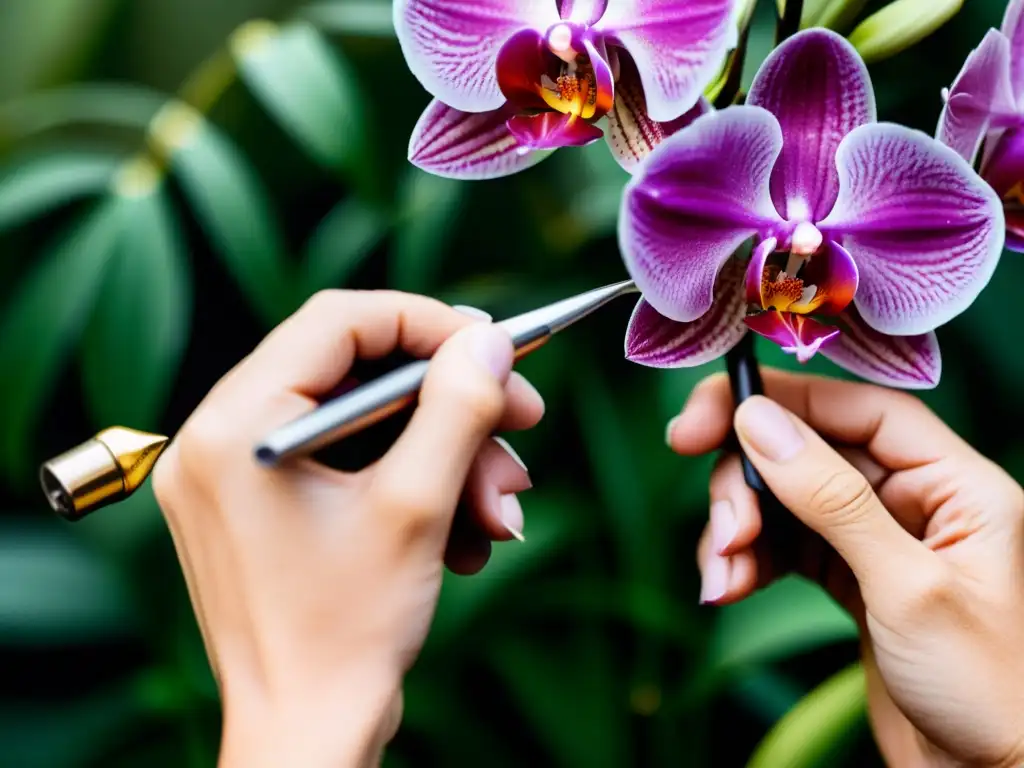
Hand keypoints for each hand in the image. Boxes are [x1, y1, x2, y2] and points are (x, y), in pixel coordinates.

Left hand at [151, 290, 543, 766]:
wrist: (307, 739)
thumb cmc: (346, 638)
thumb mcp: (417, 508)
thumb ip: (456, 410)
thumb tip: (490, 343)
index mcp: (236, 426)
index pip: (339, 321)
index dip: (429, 322)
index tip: (497, 347)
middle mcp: (221, 439)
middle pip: (357, 373)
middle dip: (451, 404)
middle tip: (522, 422)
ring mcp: (237, 475)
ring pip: (365, 424)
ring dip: (445, 456)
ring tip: (499, 510)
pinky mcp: (262, 506)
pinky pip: (349, 464)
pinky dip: (413, 485)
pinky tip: (464, 535)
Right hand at [670, 371, 1023, 767]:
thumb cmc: (988, 692)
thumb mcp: (907, 587)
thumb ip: (832, 499)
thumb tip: (759, 423)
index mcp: (955, 483)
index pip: (856, 408)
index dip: (780, 401)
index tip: (709, 417)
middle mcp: (914, 500)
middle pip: (807, 451)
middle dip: (748, 482)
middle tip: (723, 527)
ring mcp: (876, 538)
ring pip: (784, 498)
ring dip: (739, 529)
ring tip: (724, 575)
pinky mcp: (847, 576)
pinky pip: (782, 543)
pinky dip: (748, 559)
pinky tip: (730, 586)